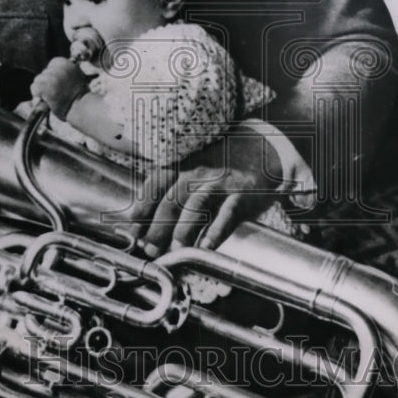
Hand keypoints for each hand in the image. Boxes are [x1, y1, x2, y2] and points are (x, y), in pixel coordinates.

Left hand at [30, 58, 88, 118]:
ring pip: (37, 80)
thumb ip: (66, 73)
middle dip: (47, 82)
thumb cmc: (80, 97)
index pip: (53, 64)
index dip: (53, 75)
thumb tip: (52, 74)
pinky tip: (47, 100)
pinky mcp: (45, 86)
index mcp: (68, 63)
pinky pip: (34, 87)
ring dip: (42, 89)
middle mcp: (59, 68)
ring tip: (53, 97)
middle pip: (44, 72)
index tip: (58, 84)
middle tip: (57, 93)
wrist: (82, 108)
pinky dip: (37, 95)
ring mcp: (52, 77)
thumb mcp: (77, 78)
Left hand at [126, 128, 285, 257]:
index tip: (132, 231)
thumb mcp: (194, 166)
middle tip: (149, 249)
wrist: (264, 148)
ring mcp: (220, 181)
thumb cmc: (222, 163)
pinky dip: (217, 231)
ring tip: (175, 249)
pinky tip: (207, 247)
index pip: (155, 184)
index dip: (142, 208)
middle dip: (158, 226)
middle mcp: (198, 171)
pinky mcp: (242, 193)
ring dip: (184, 228)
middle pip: (172, 199)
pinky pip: (228, 213)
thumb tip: (142, 217)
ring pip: (197, 205)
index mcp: (182, 164)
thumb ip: (172, 187)